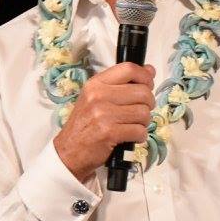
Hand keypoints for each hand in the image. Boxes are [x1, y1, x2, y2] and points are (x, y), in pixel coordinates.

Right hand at [53, 63, 155, 181]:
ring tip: (134, 125)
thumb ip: (122, 83)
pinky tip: (132, 137)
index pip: (129, 69)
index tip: (148, 85)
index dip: (145, 76)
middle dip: (148, 104)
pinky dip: (140, 136)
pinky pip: (139, 131)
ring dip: (144, 122)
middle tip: (141, 111)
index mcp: (96, 84)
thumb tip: (150, 70)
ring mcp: (104, 114)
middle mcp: (99, 96)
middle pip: (142, 92)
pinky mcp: (110, 133)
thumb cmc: (86, 124)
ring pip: (144, 113)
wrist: (69, 151)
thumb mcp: (96, 97)